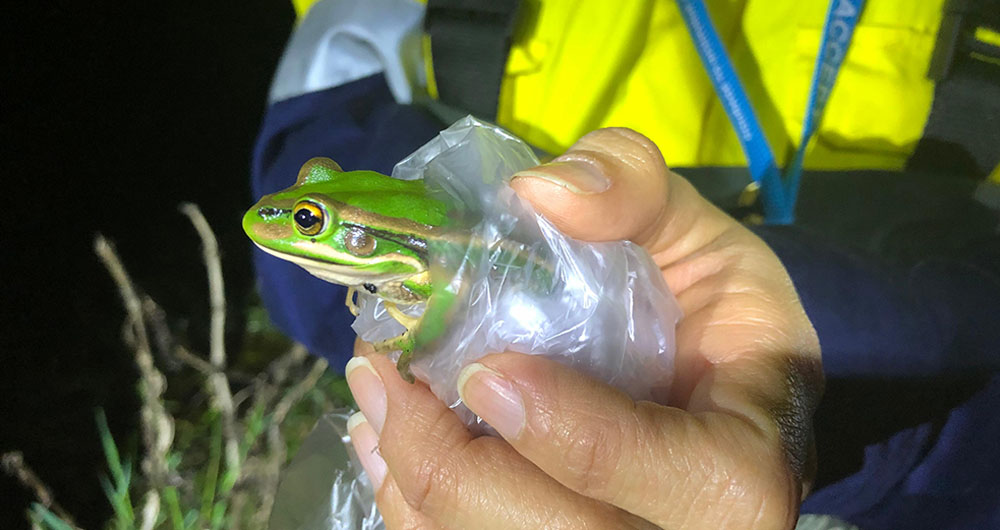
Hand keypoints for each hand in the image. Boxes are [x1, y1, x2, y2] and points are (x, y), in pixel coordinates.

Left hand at [346, 128, 822, 528]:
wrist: (716, 388)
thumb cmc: (713, 315)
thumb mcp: (698, 234)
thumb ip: (636, 192)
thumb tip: (538, 193)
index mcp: (745, 465)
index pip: (681, 480)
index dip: (578, 435)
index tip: (485, 371)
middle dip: (450, 467)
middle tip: (382, 374)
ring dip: (412, 482)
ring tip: (371, 395)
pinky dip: (410, 502)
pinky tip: (383, 439)